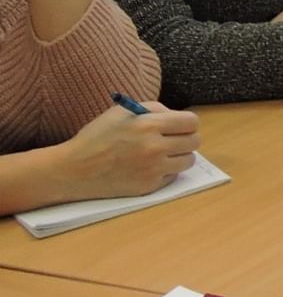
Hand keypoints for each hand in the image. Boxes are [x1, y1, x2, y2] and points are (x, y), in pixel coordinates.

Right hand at [57, 103, 200, 196]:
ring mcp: (153, 169)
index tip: (180, 125)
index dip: (187, 122)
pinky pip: (173, 176)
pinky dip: (166, 171)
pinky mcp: (149, 186)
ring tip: (161, 153)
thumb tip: (175, 116)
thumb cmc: (97, 137)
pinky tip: (148, 167)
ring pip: (189, 160)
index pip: (191, 122)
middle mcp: (154, 148)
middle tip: (173, 139)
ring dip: (179, 156)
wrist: (74, 170)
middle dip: (186, 138)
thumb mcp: (122, 112)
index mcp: (148, 125)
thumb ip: (153, 109)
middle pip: (194, 141)